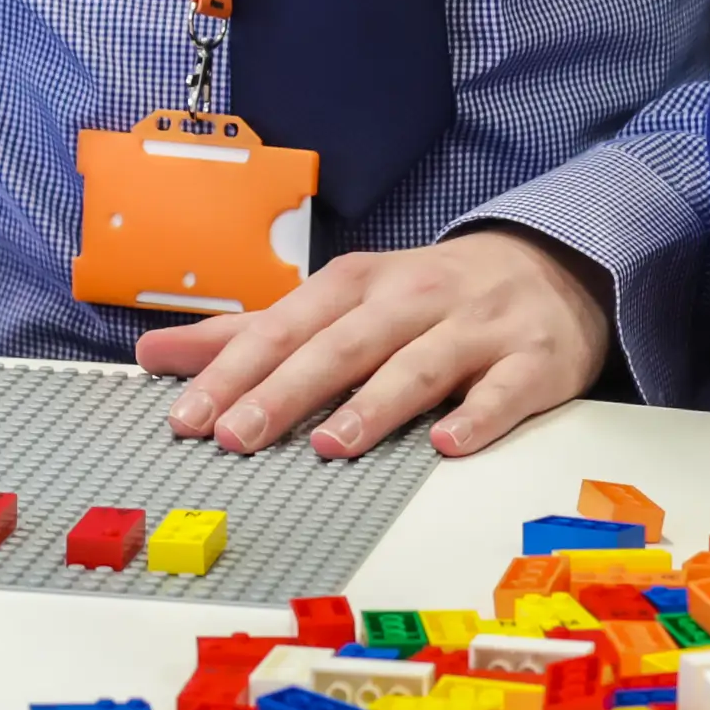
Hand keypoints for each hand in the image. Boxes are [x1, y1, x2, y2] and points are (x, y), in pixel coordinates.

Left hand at [134, 227, 609, 460]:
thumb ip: (251, 332)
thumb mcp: (340, 301)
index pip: (286, 328)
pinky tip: (450, 443)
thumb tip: (156, 354)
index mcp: (360, 285)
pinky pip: (505, 391)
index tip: (188, 415)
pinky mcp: (533, 359)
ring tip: (332, 442)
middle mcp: (414, 299)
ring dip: (375, 404)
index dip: (234, 371)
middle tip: (238, 435)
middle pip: (343, 345)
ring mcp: (475, 328)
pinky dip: (479, 416)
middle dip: (288, 389)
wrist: (553, 265)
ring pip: (420, 365)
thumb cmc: (430, 296)